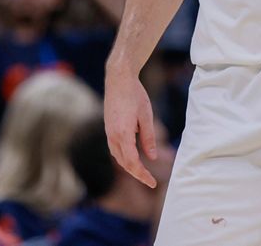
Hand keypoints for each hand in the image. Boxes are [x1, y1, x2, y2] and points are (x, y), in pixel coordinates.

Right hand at [104, 66, 159, 187]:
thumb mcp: (146, 116)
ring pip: (117, 157)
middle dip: (137, 174)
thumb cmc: (134, 94)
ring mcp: (108, 132)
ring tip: (143, 172)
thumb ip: (149, 138)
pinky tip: (132, 157)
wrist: (118, 78)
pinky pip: (114, 148)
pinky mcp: (108, 128)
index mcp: (123, 134)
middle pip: (124, 163)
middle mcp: (113, 136)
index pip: (132, 162)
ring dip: (129, 166)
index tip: (152, 182)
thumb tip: (152, 157)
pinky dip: (123, 156)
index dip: (142, 175)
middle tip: (151, 181)